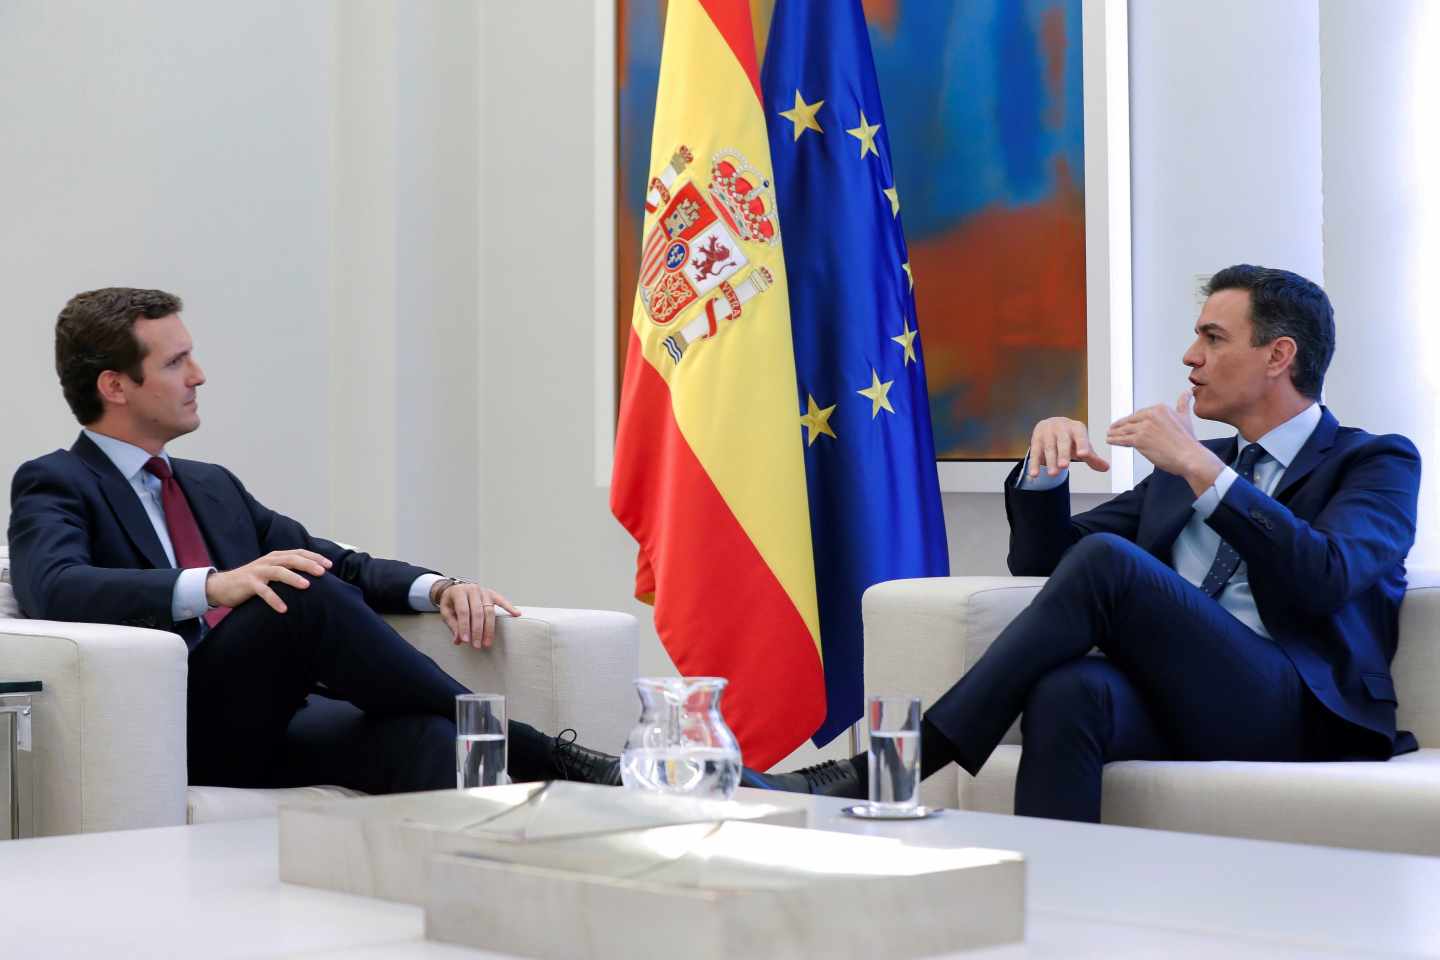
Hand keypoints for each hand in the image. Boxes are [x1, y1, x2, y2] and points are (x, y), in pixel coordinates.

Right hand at [206, 549, 331, 613]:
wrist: (222, 585)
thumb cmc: (253, 580)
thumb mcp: (271, 571)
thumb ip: (287, 570)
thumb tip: (311, 578)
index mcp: (276, 557)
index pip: (298, 553)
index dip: (314, 557)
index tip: (330, 565)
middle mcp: (268, 561)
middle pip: (291, 559)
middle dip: (308, 564)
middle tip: (323, 572)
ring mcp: (258, 571)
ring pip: (278, 571)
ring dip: (293, 578)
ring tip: (307, 586)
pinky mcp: (249, 584)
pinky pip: (263, 591)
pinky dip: (274, 600)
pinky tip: (284, 609)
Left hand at [437, 581, 520, 648]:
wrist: (455, 588)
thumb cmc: (451, 601)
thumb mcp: (446, 611)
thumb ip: (453, 624)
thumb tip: (458, 639)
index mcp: (459, 592)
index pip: (463, 611)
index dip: (464, 626)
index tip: (465, 640)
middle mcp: (473, 589)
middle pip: (478, 612)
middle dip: (478, 631)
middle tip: (477, 645)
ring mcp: (484, 591)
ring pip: (489, 611)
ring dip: (489, 628)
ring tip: (488, 642)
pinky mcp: (492, 594)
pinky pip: (502, 601)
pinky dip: (509, 607)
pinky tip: (516, 614)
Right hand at [1027, 417, 1109, 478]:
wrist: (1052, 424)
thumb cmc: (1071, 437)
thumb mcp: (1082, 445)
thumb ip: (1092, 457)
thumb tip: (1106, 468)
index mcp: (1076, 428)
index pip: (1080, 437)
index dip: (1082, 445)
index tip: (1084, 455)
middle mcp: (1061, 427)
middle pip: (1063, 442)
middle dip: (1063, 454)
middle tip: (1064, 466)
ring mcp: (1047, 433)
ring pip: (1049, 448)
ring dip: (1050, 461)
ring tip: (1053, 474)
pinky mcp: (1036, 439)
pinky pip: (1034, 453)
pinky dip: (1034, 464)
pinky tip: (1034, 474)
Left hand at [1106, 390, 1222, 493]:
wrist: (1189, 456)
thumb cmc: (1188, 441)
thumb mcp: (1185, 417)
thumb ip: (1183, 404)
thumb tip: (1187, 392)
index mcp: (1159, 408)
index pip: (1140, 414)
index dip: (1132, 420)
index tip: (1126, 423)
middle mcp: (1150, 415)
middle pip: (1130, 421)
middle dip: (1120, 425)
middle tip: (1112, 428)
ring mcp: (1143, 427)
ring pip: (1125, 430)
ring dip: (1114, 433)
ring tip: (1109, 435)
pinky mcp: (1138, 440)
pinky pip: (1122, 439)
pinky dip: (1114, 440)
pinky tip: (1110, 440)